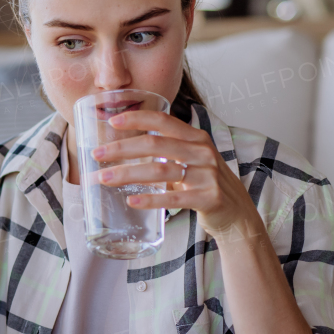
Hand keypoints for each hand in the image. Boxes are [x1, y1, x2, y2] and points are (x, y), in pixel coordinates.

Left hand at [90, 109, 262, 240]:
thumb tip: (127, 149)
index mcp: (197, 138)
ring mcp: (207, 175)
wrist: (237, 215)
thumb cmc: (207, 185)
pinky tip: (131, 200)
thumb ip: (167, 153)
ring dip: (128, 174)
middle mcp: (203, 152)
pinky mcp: (209, 199)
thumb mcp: (191, 162)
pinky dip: (150, 199)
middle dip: (121, 149)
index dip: (137, 118)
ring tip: (104, 178)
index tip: (112, 121)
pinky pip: (174, 198)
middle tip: (96, 155)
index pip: (163, 120)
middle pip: (155, 144)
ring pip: (160, 171)